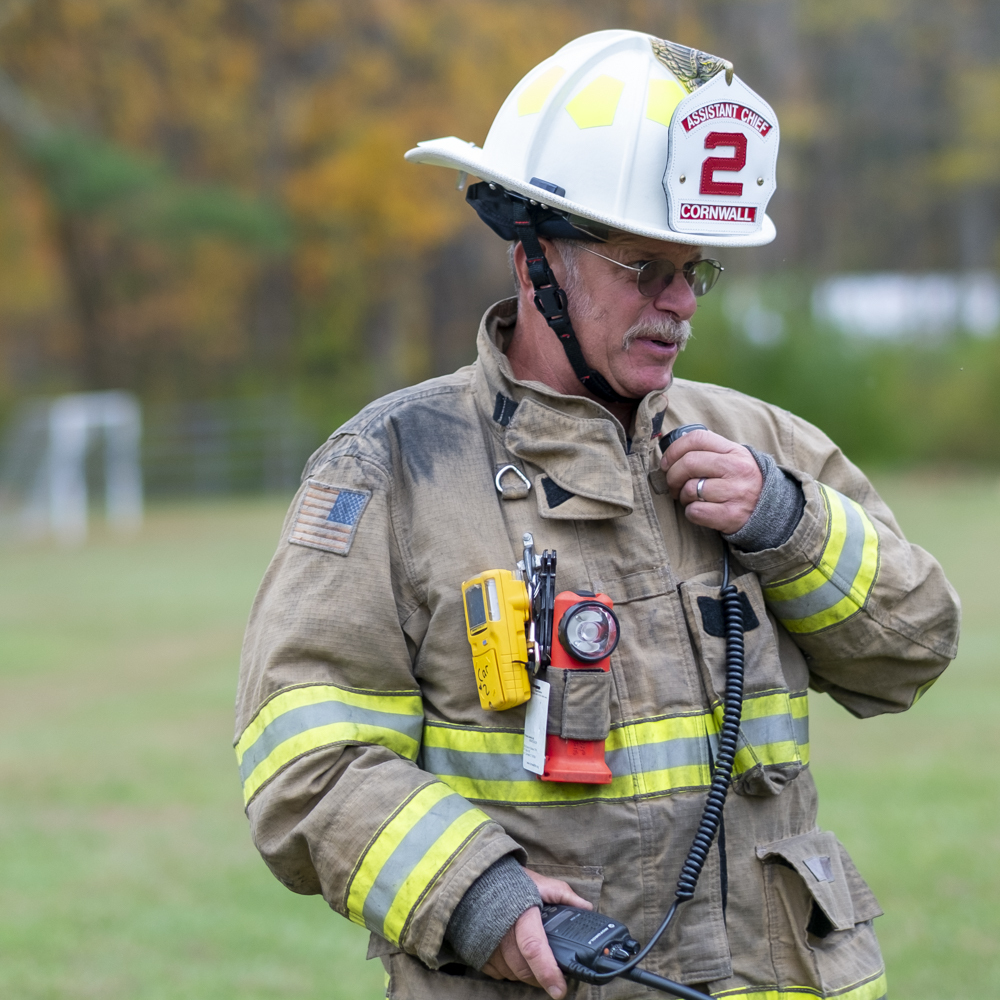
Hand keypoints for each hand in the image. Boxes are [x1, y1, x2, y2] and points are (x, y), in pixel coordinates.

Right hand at [480, 868, 592, 997]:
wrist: (477, 878)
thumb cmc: (510, 881)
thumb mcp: (538, 882)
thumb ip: (562, 894)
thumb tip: (586, 908)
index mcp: (521, 915)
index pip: (534, 948)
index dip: (548, 972)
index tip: (560, 990)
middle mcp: (501, 933)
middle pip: (524, 969)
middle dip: (542, 977)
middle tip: (555, 975)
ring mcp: (487, 944)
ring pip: (512, 974)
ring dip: (526, 974)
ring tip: (536, 962)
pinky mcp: (478, 952)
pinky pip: (498, 973)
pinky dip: (510, 972)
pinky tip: (517, 959)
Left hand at [661, 428, 762, 533]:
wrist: (771, 510)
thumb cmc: (741, 482)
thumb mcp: (733, 459)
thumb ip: (709, 452)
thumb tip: (671, 452)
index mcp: (734, 451)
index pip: (697, 438)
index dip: (674, 450)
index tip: (666, 463)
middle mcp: (736, 469)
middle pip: (689, 463)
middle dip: (672, 476)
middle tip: (672, 485)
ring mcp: (735, 492)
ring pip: (690, 489)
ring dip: (682, 496)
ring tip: (690, 498)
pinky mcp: (731, 515)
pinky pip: (695, 511)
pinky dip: (690, 513)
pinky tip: (699, 510)